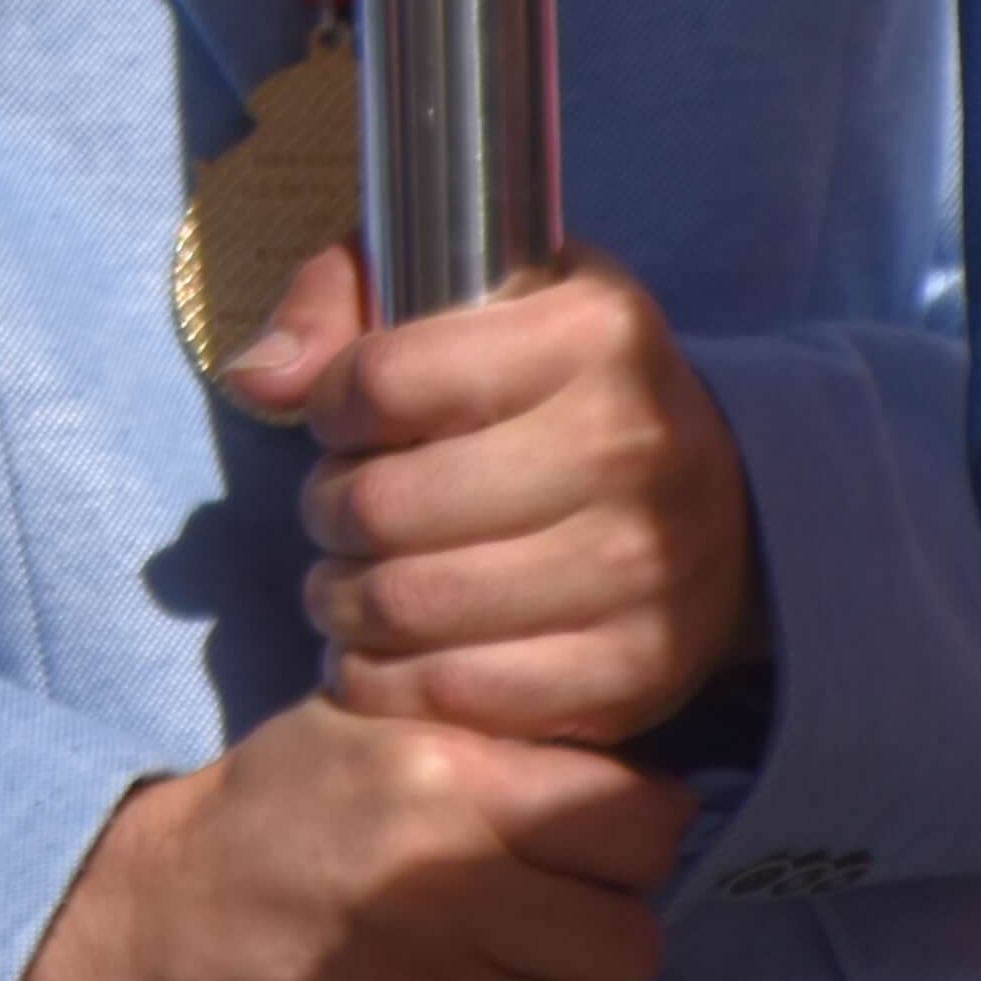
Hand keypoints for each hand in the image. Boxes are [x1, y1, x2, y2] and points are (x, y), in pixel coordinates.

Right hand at [17, 699, 690, 980]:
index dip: (636, 821)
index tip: (608, 820)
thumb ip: (492, 740)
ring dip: (579, 976)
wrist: (176, 914)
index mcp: (446, 781)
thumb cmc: (281, 804)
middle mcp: (453, 885)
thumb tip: (627, 772)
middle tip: (571, 892)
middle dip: (613, 913)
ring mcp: (443, 980)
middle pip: (633, 932)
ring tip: (532, 941)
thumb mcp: (372, 726)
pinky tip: (497, 976)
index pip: (637, 821)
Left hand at [227, 242, 756, 748]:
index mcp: (594, 332)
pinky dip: (390, 683)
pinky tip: (379, 652)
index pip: (385, 379)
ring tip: (346, 582)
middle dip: (327, 511)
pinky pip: (464, 694)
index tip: (341, 420)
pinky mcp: (639, 669)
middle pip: (386, 504)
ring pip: (414, 605)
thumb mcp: (465, 286)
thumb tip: (258, 382)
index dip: (331, 405)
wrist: (722, 494)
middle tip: (335, 512)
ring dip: (344, 600)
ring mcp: (646, 569)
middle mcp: (635, 446)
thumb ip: (342, 297)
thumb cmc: (552, 379)